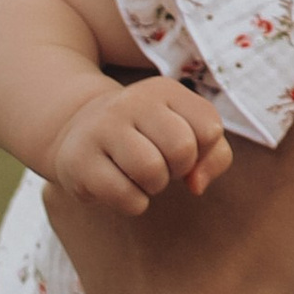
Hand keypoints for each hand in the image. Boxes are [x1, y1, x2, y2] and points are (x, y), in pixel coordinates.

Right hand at [46, 73, 232, 212]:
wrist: (79, 130)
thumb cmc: (147, 136)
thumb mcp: (186, 132)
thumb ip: (214, 155)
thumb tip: (197, 185)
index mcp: (165, 90)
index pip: (209, 128)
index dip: (202, 151)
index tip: (182, 150)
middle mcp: (133, 101)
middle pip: (182, 149)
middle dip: (179, 170)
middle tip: (162, 165)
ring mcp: (103, 128)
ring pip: (152, 171)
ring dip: (154, 187)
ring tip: (142, 177)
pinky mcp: (80, 160)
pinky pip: (124, 195)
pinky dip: (133, 203)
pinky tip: (122, 188)